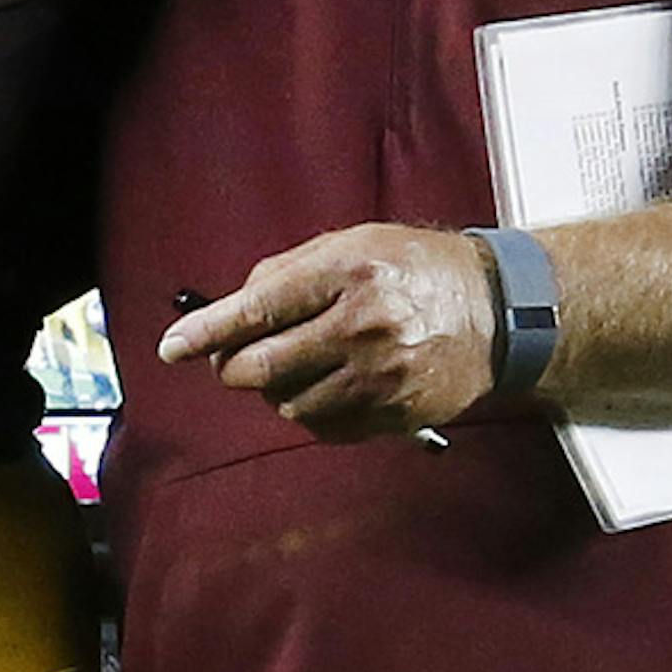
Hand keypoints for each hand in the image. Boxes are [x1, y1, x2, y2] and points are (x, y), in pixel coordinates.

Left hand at [159, 224, 496, 439]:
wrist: (498, 313)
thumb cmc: (416, 270)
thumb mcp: (353, 244)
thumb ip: (286, 272)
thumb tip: (227, 312)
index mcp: (347, 271)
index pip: (257, 309)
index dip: (206, 332)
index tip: (173, 348)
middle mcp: (363, 325)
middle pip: (260, 369)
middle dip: (234, 367)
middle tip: (237, 357)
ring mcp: (380, 376)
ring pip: (286, 405)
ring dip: (278, 390)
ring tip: (304, 363)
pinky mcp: (393, 414)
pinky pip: (322, 427)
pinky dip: (311, 410)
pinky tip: (332, 384)